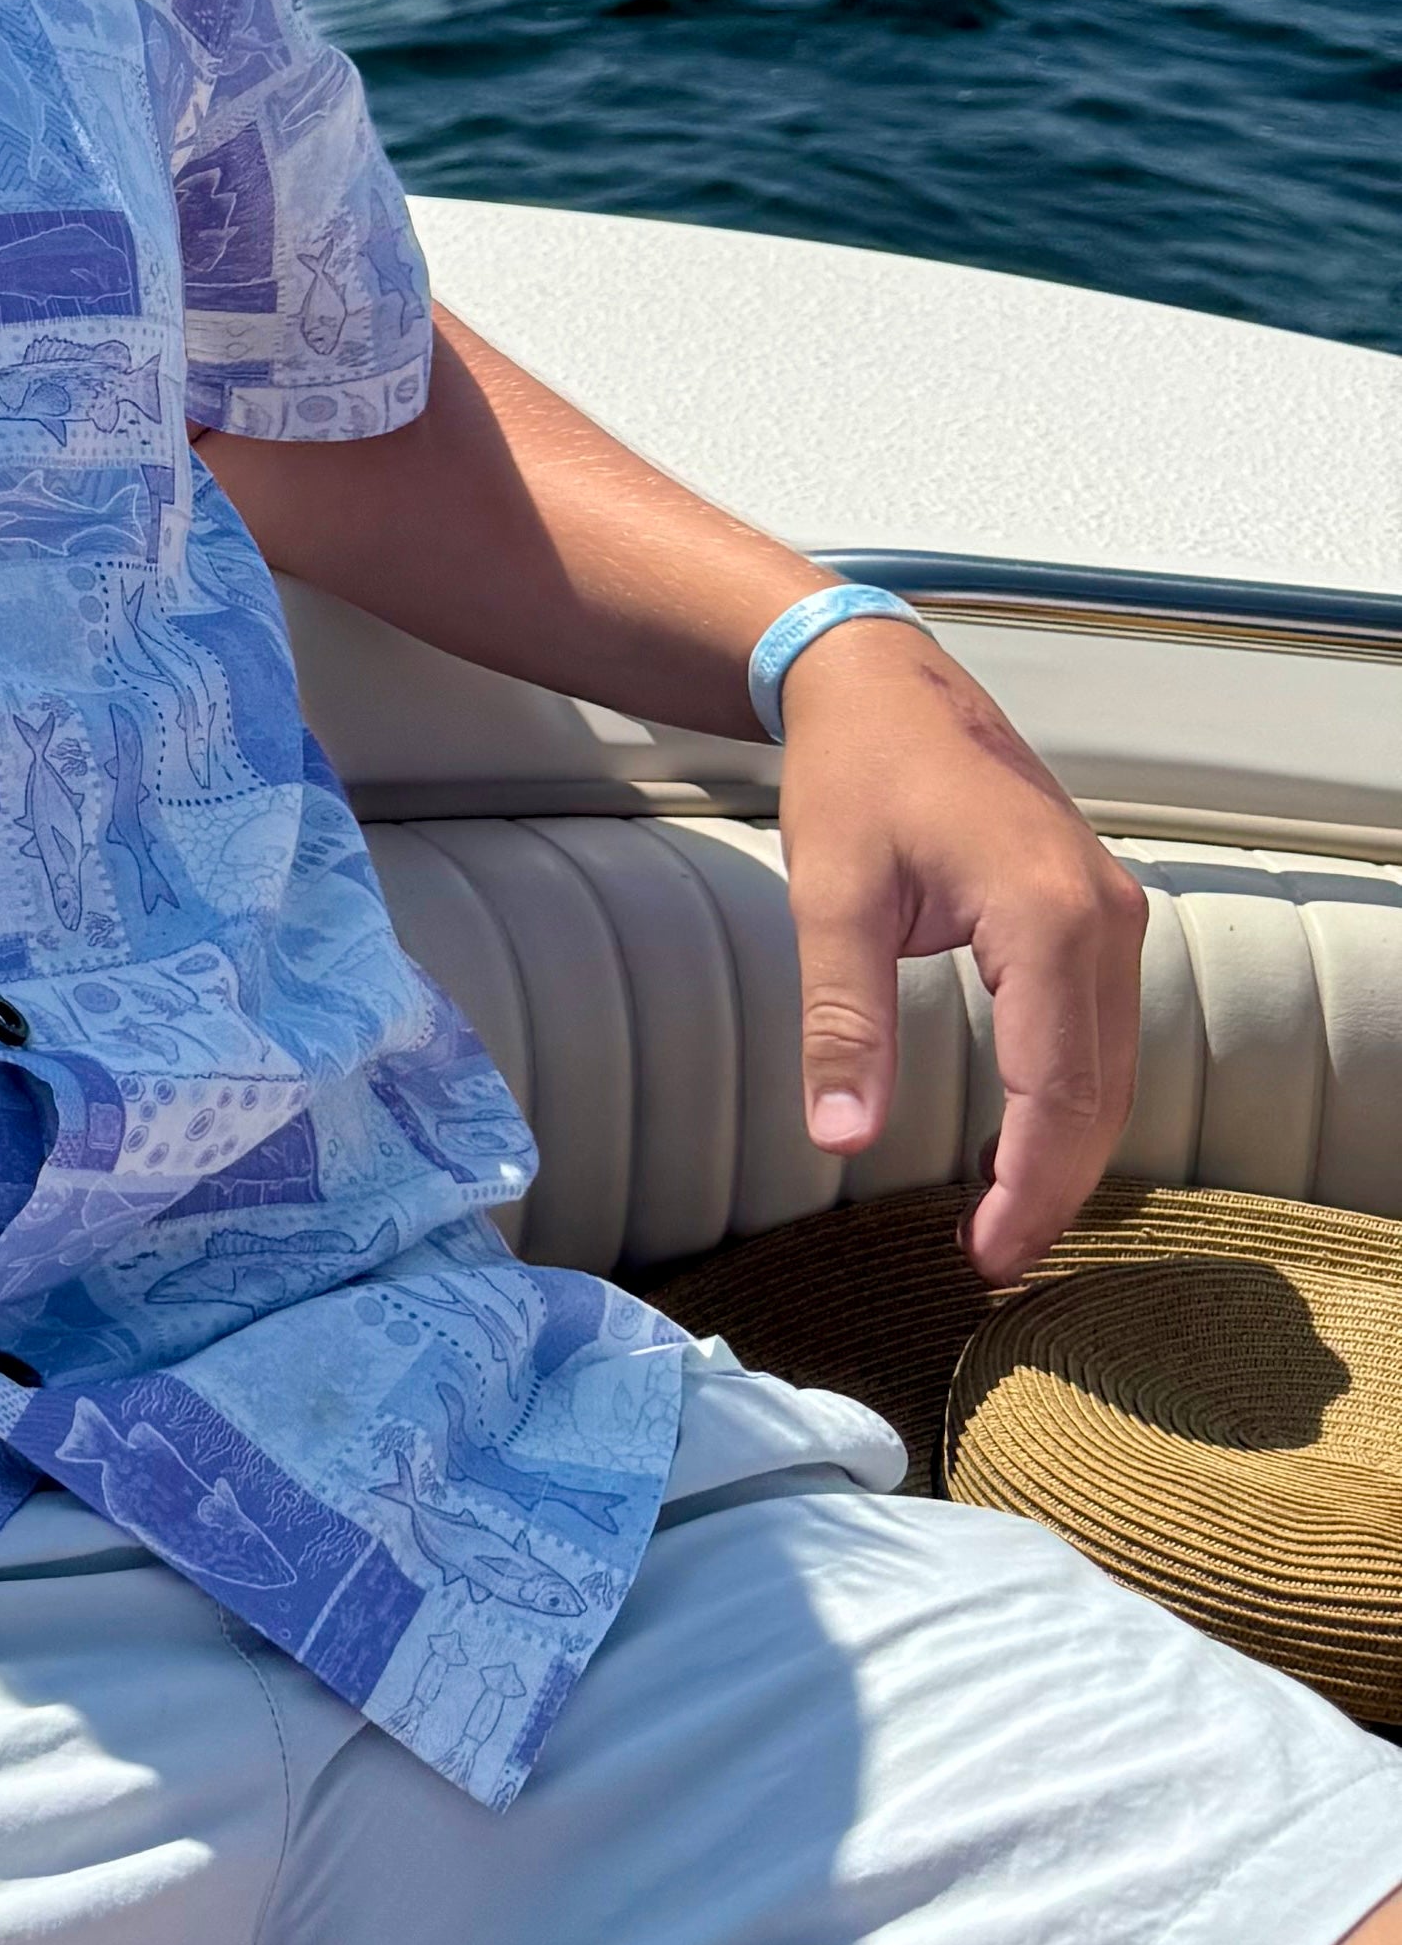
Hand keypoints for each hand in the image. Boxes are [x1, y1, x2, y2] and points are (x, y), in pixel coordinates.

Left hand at [777, 617, 1145, 1280]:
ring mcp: (1114, 915)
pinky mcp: (1100, 914)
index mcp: (1049, 919)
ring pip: (1111, 1070)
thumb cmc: (858, 776)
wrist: (888, 685)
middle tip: (989, 1259)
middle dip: (1051, 1188)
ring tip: (1001, 1219)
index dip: (1029, 1189)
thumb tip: (842, 1137)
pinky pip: (1103, 1031)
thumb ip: (844, 1021)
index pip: (1057, 1093)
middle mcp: (1106, 921)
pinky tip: (1023, 1142)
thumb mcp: (830, 898)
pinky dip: (1072, 1098)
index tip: (984, 1255)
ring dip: (1065, 1150)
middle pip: (1099, 1095)